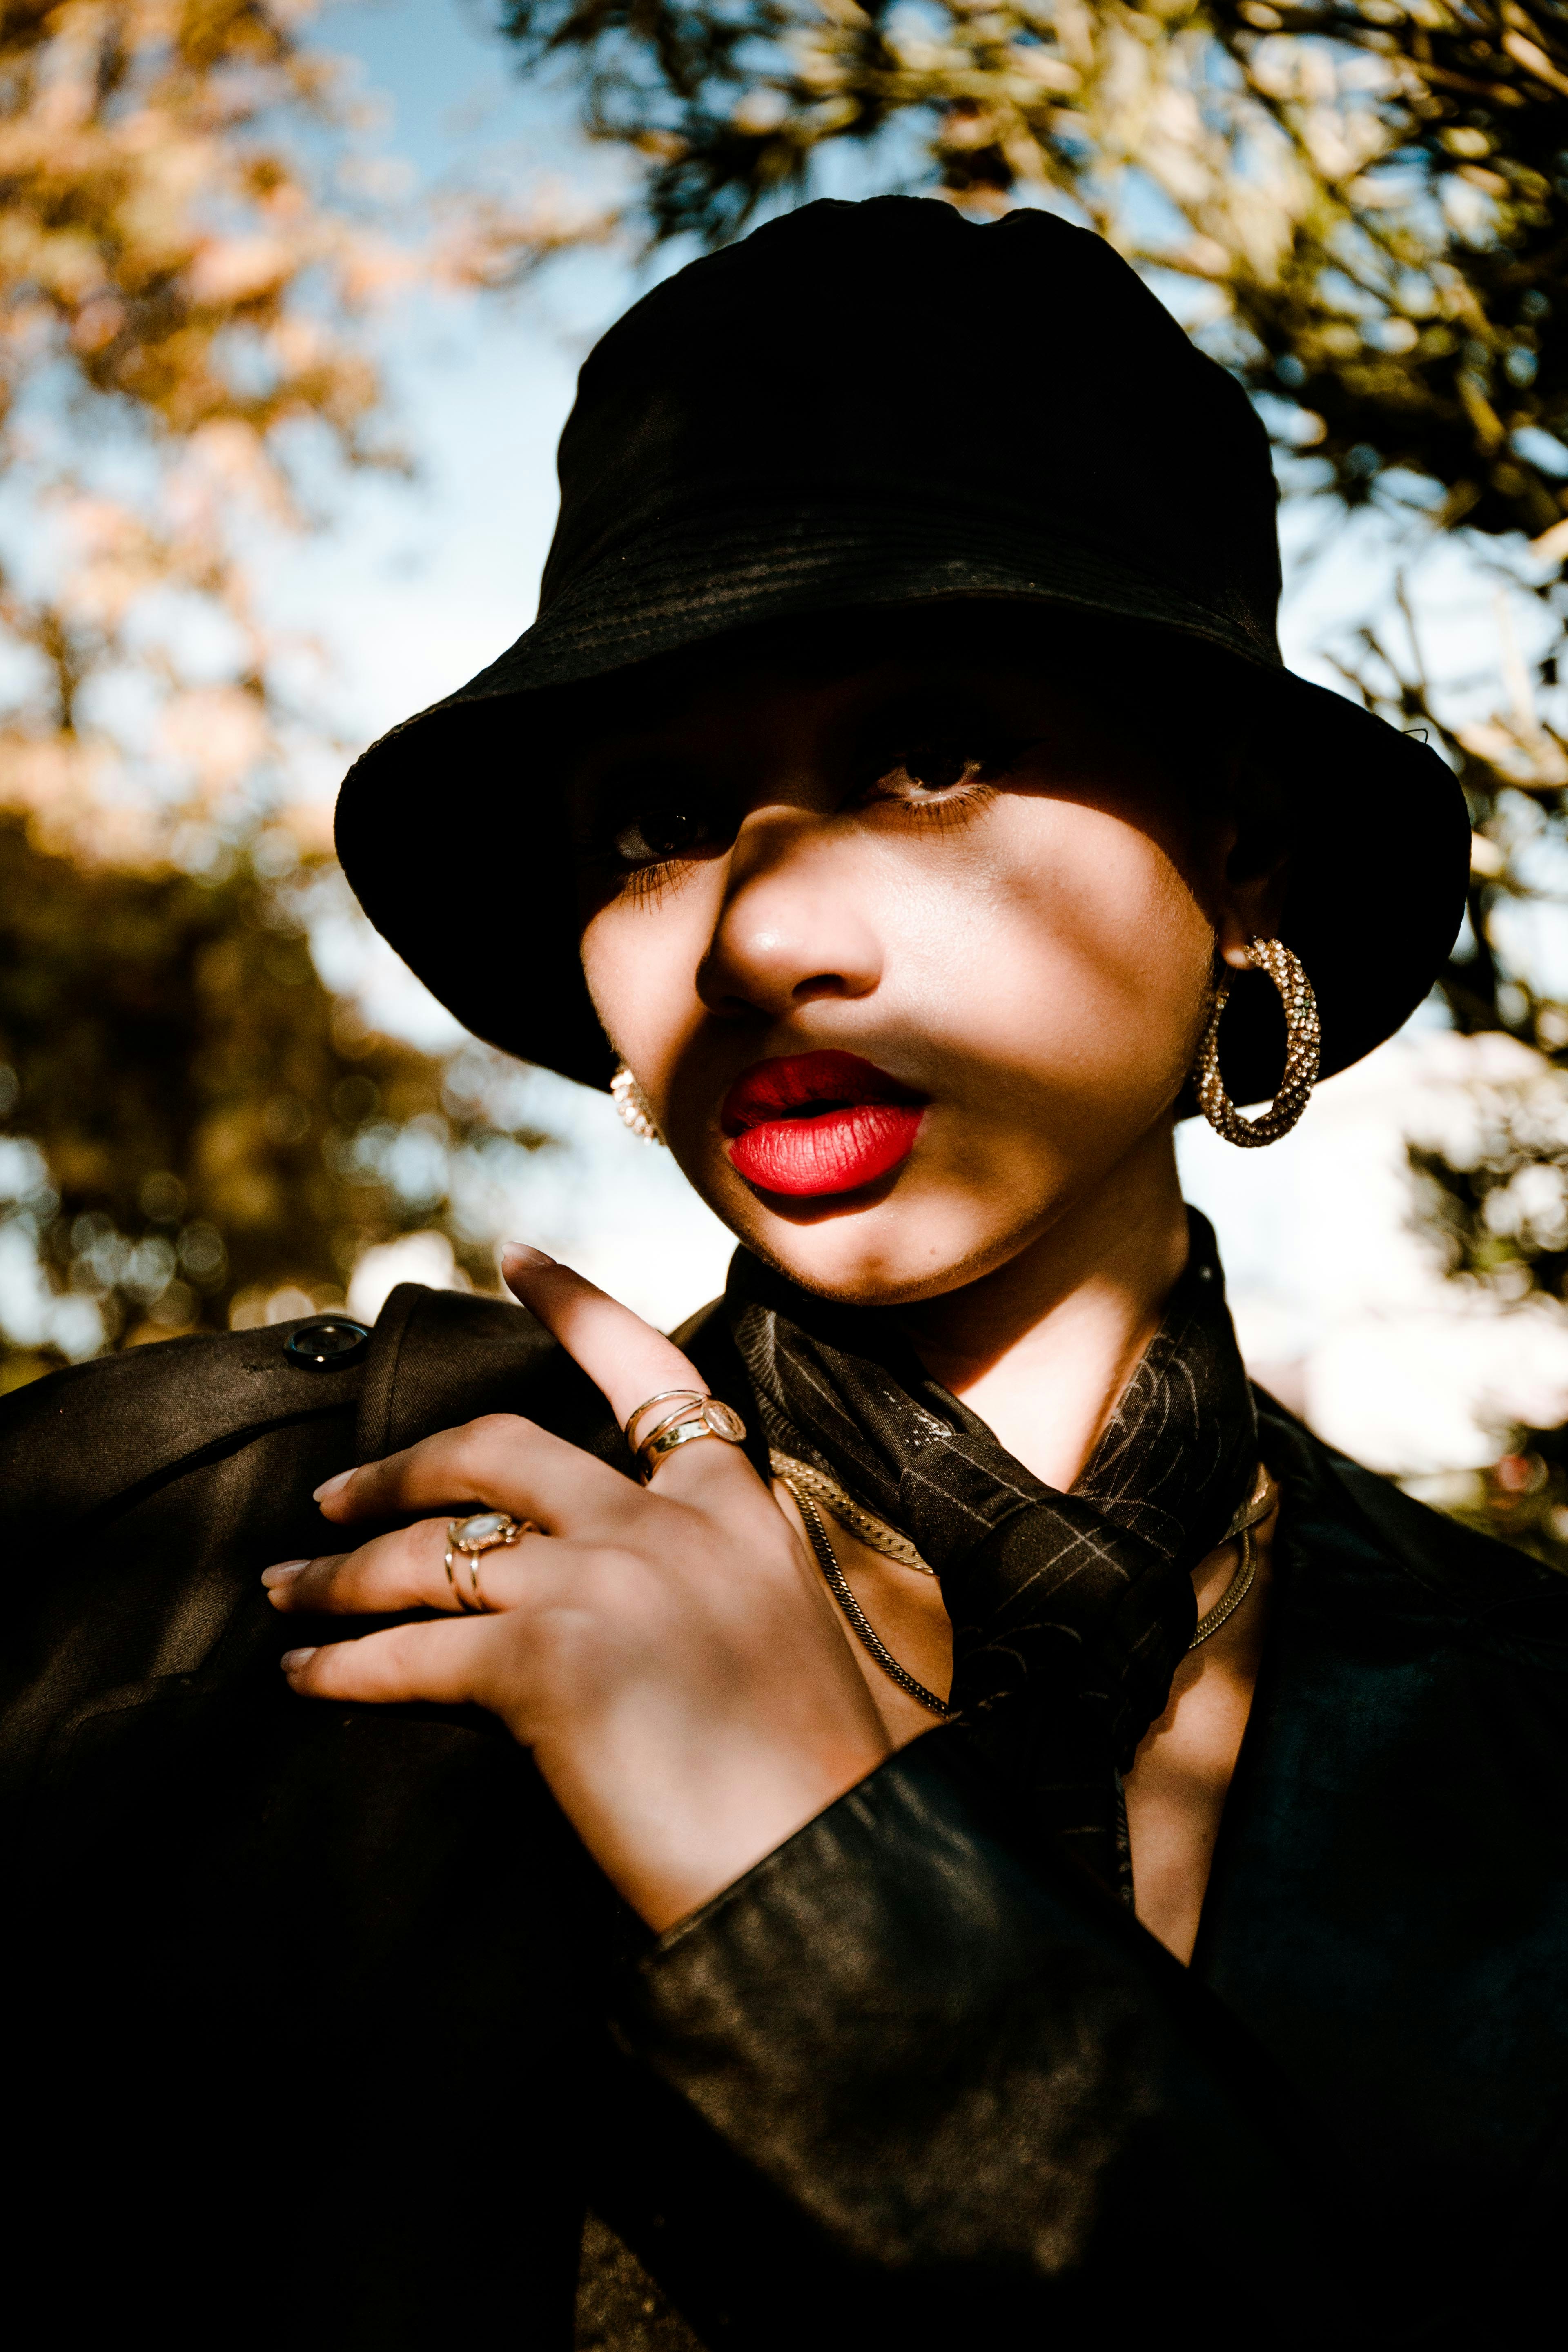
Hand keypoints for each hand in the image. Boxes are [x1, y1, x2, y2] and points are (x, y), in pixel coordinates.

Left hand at [264, 1246, 891, 1929]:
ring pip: (433, 1552)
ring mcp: (605, 1583)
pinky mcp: (549, 1663)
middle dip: (397, 1468)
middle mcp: (666, 1525)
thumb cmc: (812, 1783)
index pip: (650, 1374)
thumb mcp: (781, 1634)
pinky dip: (341, 1665)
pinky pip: (410, 1653)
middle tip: (331, 1495)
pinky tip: (306, 1674)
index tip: (514, 1257)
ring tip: (286, 1593)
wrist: (832, 1872)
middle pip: (496, 1450)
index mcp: (736, 1509)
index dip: (577, 1307)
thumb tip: (599, 1589)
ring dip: (340, 1573)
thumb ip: (700, 1580)